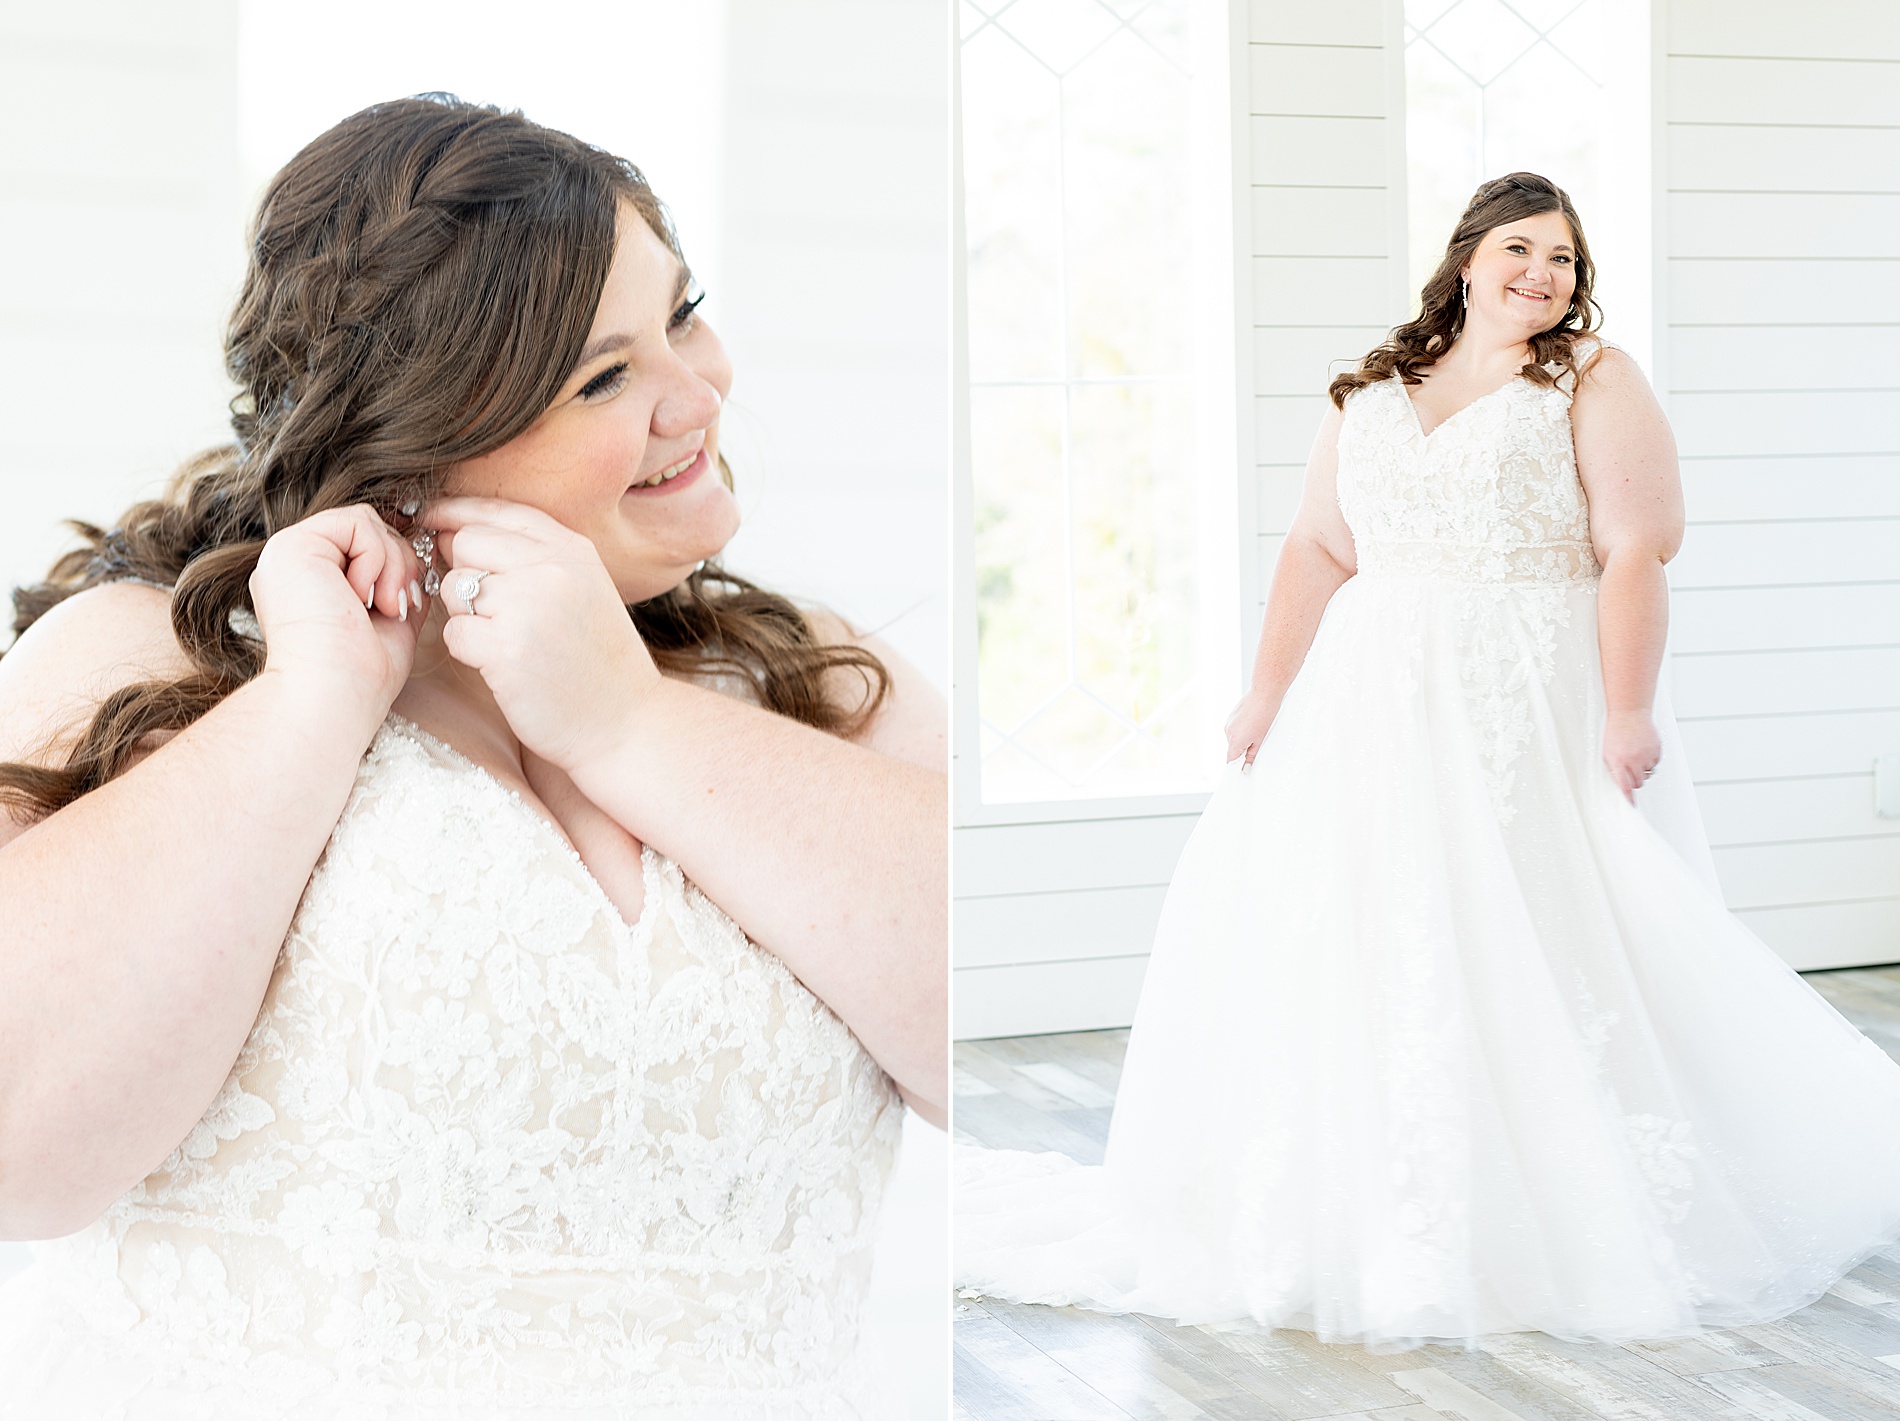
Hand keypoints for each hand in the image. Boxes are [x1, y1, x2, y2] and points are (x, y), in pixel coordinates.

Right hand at [252, 505, 428, 717]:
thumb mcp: (392, 618)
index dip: (400, 568)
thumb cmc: (362, 674)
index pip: (368, 547)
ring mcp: (290, 552)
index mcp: (314, 582)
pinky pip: (357, 522)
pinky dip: (376, 558)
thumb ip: (398, 581)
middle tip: (396, 607)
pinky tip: (362, 597)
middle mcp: (297, 565)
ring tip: (381, 606)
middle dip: (401, 565)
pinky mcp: (292, 545)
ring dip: (391, 564)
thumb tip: (422, 554)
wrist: (336, 694)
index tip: (406, 607)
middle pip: (370, 530)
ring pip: (367, 523)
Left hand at [424, 497, 662, 771]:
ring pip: (454, 586)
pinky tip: (501, 666)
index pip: (499, 510)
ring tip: (504, 640)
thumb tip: (450, 534)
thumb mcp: (583, 590)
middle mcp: (553, 568)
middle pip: (467, 542)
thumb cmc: (596, 662)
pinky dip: (468, 651)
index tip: (432, 519)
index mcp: (573, 549)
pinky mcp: (507, 648)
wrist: (626, 723)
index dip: (457, 511)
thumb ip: (533, 558)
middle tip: (485, 608)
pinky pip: (455, 632)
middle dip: (463, 572)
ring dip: (466, 614)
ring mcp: (529, 606)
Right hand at [1224, 690, 1278, 768]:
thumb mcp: (1260, 739)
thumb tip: (1246, 767)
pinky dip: (1241, 729)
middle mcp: (1228, 732)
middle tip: (1256, 744)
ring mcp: (1228, 722)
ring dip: (1242, 738)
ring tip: (1256, 730)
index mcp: (1235, 740)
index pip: (1230, 759)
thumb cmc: (1265, 714)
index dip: (1236, 765)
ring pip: (1233, 737)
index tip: (1242, 768)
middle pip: (1232, 748)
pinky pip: (1233, 728)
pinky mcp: (1230, 715)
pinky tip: (1252, 722)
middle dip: (1242, 749)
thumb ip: (1251, 755)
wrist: (1264, 693)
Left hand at [1602, 707, 1661, 802]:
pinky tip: (1643, 750)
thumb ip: (1614, 768)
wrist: (1629, 713)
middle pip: (1638, 783)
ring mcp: (1646, 755)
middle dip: (1634, 781)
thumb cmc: (1614, 732)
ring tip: (1635, 756)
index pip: (1625, 786)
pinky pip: (1655, 764)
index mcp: (1618, 761)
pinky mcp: (1656, 750)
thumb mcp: (1607, 752)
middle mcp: (1634, 760)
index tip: (1631, 806)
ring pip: (1648, 774)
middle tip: (1630, 773)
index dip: (1628, 798)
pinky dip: (1650, 761)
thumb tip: (1621, 784)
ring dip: (1642, 770)